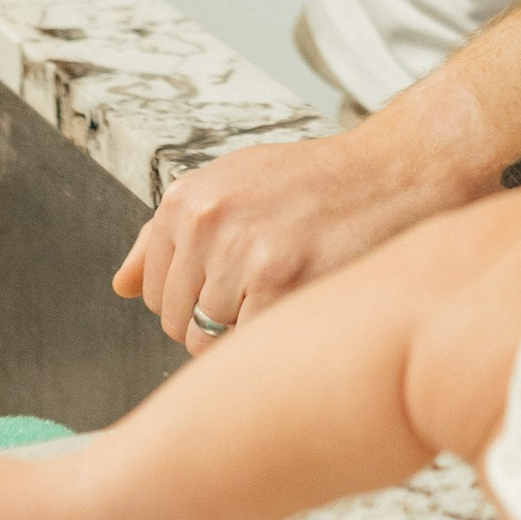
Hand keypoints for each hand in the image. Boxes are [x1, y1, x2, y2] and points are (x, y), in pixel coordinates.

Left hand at [117, 124, 437, 341]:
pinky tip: (305, 308)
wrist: (399, 171)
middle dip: (218, 323)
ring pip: (210, 344)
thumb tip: (121, 286)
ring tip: (293, 294)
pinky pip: (247, 348)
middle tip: (272, 293)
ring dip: (249, 335)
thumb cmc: (319, 184)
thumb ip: (170, 235)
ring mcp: (241, 253)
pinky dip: (274, 342)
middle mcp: (205, 222)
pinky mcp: (280, 284)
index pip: (152, 294)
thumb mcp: (234, 184)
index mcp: (187, 199)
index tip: (238, 287)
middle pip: (177, 324)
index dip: (196, 302)